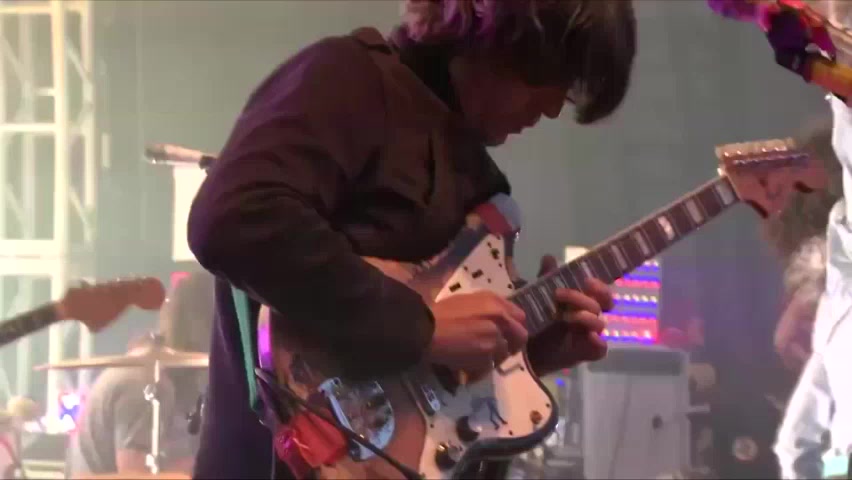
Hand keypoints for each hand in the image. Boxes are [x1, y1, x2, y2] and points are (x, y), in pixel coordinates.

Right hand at [426, 291, 527, 376]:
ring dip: (493, 358)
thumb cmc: (440, 313)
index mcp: (495, 302)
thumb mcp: (467, 301)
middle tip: (498, 350)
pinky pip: (489, 367)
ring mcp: (495, 340)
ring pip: (504, 354)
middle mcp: (500, 320)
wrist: (425, 330)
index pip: (520, 316)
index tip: (508, 333)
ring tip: (476, 359)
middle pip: (520, 337)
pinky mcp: (486, 359)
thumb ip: (488, 308)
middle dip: (511, 345)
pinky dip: (480, 370)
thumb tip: (499, 318)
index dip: (515, 327)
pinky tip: (467, 368)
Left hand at [527, 255, 612, 374]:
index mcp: (582, 301)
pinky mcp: (586, 352)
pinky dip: (597, 343)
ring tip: (564, 316)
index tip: (587, 282)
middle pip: (600, 304)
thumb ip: (546, 278)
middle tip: (558, 295)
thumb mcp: (539, 296)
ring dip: (584, 317)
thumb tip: (549, 257)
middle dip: (581, 298)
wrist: (525, 349)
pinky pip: (600, 349)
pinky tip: (588, 337)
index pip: (601, 292)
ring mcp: (590, 335)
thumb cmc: (537, 319)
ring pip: (600, 323)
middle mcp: (589, 316)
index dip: (599, 286)